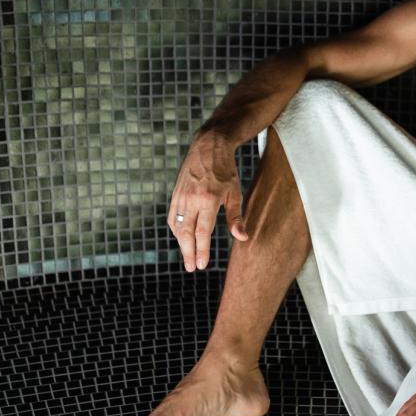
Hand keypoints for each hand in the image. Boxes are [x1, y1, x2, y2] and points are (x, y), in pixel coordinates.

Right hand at [167, 127, 247, 271]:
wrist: (207, 147)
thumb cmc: (225, 170)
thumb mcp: (235, 192)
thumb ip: (236, 216)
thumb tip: (242, 237)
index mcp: (208, 200)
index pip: (203, 232)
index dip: (201, 250)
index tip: (201, 265)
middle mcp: (191, 200)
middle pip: (187, 233)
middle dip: (188, 253)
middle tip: (192, 268)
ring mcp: (181, 197)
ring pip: (177, 226)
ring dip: (181, 244)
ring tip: (187, 257)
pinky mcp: (175, 194)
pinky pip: (172, 216)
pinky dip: (176, 229)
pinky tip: (181, 237)